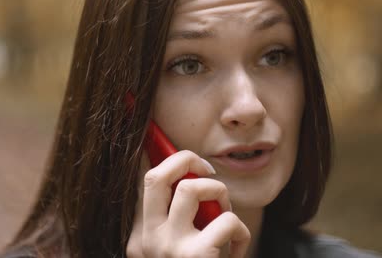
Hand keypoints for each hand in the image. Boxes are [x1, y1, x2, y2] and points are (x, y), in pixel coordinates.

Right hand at [126, 150, 250, 257]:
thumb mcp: (177, 248)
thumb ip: (176, 220)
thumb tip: (190, 174)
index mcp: (140, 237)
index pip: (140, 183)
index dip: (150, 153)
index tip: (160, 136)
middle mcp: (148, 241)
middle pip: (156, 176)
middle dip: (186, 159)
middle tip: (208, 170)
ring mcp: (169, 248)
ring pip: (192, 188)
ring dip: (219, 192)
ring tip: (225, 215)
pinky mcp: (196, 256)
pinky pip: (227, 220)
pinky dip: (241, 230)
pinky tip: (237, 248)